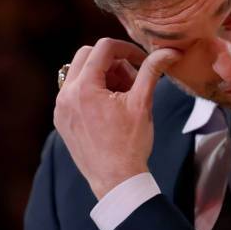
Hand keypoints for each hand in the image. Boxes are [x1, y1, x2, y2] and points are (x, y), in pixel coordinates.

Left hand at [53, 38, 181, 199]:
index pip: (104, 48)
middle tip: (132, 78)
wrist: (116, 181)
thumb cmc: (130, 144)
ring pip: (80, 73)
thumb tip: (169, 51)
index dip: (127, 49)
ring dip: (103, 75)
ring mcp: (61, 108)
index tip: (142, 60)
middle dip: (113, 61)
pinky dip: (93, 90)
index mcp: (84, 88)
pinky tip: (112, 107)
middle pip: (88, 56)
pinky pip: (75, 91)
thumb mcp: (142, 102)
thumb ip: (152, 71)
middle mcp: (66, 95)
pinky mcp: (62, 120)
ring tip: (124, 95)